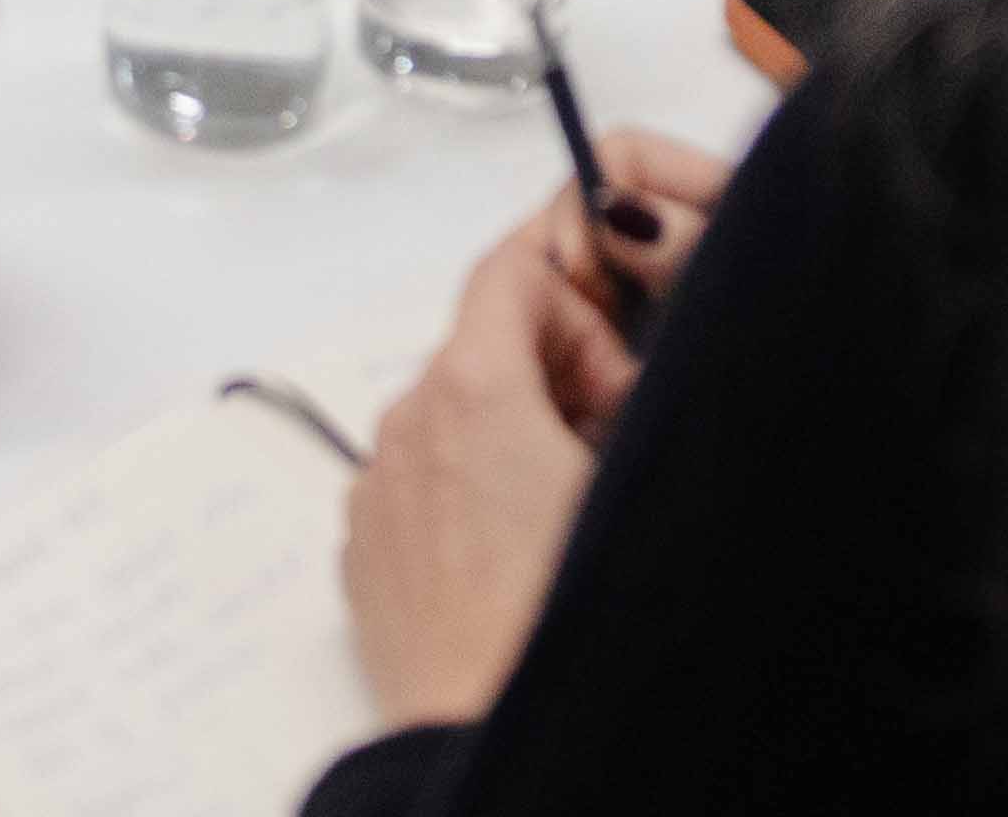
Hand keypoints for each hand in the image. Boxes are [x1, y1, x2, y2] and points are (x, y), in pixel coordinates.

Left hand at [338, 126, 728, 723]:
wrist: (487, 741)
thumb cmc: (563, 622)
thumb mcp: (634, 474)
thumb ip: (639, 389)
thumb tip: (641, 361)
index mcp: (470, 387)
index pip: (515, 266)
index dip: (581, 298)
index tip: (621, 363)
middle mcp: (407, 420)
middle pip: (488, 341)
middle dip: (560, 374)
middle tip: (611, 449)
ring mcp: (379, 484)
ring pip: (459, 414)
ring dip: (517, 435)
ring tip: (571, 515)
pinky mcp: (366, 543)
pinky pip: (426, 479)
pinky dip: (473, 491)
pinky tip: (521, 557)